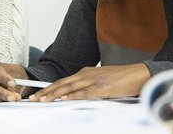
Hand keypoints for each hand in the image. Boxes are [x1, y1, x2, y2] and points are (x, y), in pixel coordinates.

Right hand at [0, 60, 29, 101]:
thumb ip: (14, 81)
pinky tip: (6, 102)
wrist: (14, 82)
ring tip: (12, 99)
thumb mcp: (17, 73)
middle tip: (12, 97)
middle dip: (1, 92)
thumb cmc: (13, 74)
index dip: (1, 77)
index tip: (12, 84)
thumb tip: (12, 90)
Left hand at [29, 63, 150, 101]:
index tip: (38, 94)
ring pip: (69, 88)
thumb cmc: (121, 79)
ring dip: (54, 94)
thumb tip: (78, 94)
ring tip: (43, 100)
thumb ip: (88, 85)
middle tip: (33, 98)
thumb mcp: (101, 80)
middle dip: (46, 91)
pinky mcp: (102, 87)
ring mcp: (93, 80)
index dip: (49, 88)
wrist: (138, 74)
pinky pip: (85, 93)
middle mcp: (86, 75)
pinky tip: (65, 99)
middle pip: (62, 84)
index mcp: (85, 73)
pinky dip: (73, 96)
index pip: (63, 81)